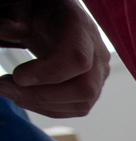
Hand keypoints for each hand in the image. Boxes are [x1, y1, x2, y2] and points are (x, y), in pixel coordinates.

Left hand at [0, 0, 109, 117]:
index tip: (17, 76)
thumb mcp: (27, 8)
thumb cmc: (43, 12)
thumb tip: (5, 31)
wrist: (59, 19)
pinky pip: (75, 109)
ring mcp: (99, 75)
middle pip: (85, 89)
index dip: (48, 74)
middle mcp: (98, 55)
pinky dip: (46, 108)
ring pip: (81, 105)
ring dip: (40, 104)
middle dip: (41, 96)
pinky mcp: (93, 90)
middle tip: (5, 87)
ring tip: (9, 90)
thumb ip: (15, 19)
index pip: (78, 59)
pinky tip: (23, 96)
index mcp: (82, 29)